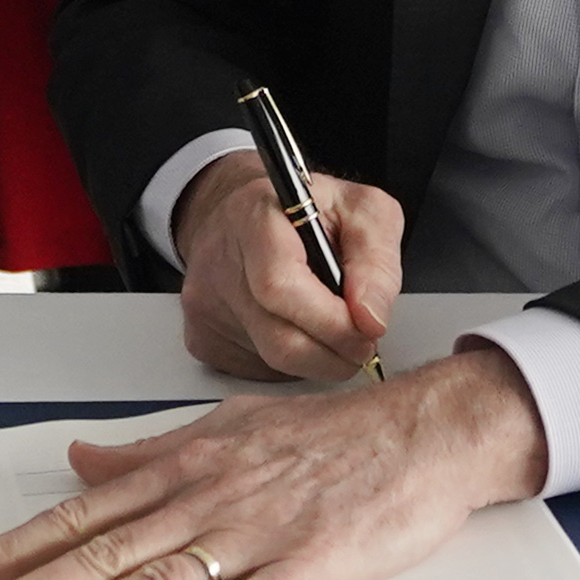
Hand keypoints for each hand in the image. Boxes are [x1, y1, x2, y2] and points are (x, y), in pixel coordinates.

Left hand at [0, 352, 550, 579]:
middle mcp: (209, 497)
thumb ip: (150, 452)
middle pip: (102, 555)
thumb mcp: (227, 426)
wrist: (427, 430)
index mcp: (188, 467)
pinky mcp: (309, 565)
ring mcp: (258, 533)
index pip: (83, 515)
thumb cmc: (333, 435)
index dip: (16, 549)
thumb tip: (81, 462)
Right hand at [174, 149, 401, 382]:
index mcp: (255, 218)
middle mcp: (219, 262)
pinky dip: (291, 363)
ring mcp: (205, 304)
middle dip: (334, 354)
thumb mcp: (362, 210)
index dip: (332, 321)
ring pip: (271, 361)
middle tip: (361, 343)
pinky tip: (298, 330)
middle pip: (278, 339)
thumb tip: (371, 318)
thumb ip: (376, 260)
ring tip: (332, 328)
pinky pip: (256, 370)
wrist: (246, 214)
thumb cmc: (308, 209)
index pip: (280, 287)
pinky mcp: (203, 337)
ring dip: (317, 359)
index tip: (366, 329)